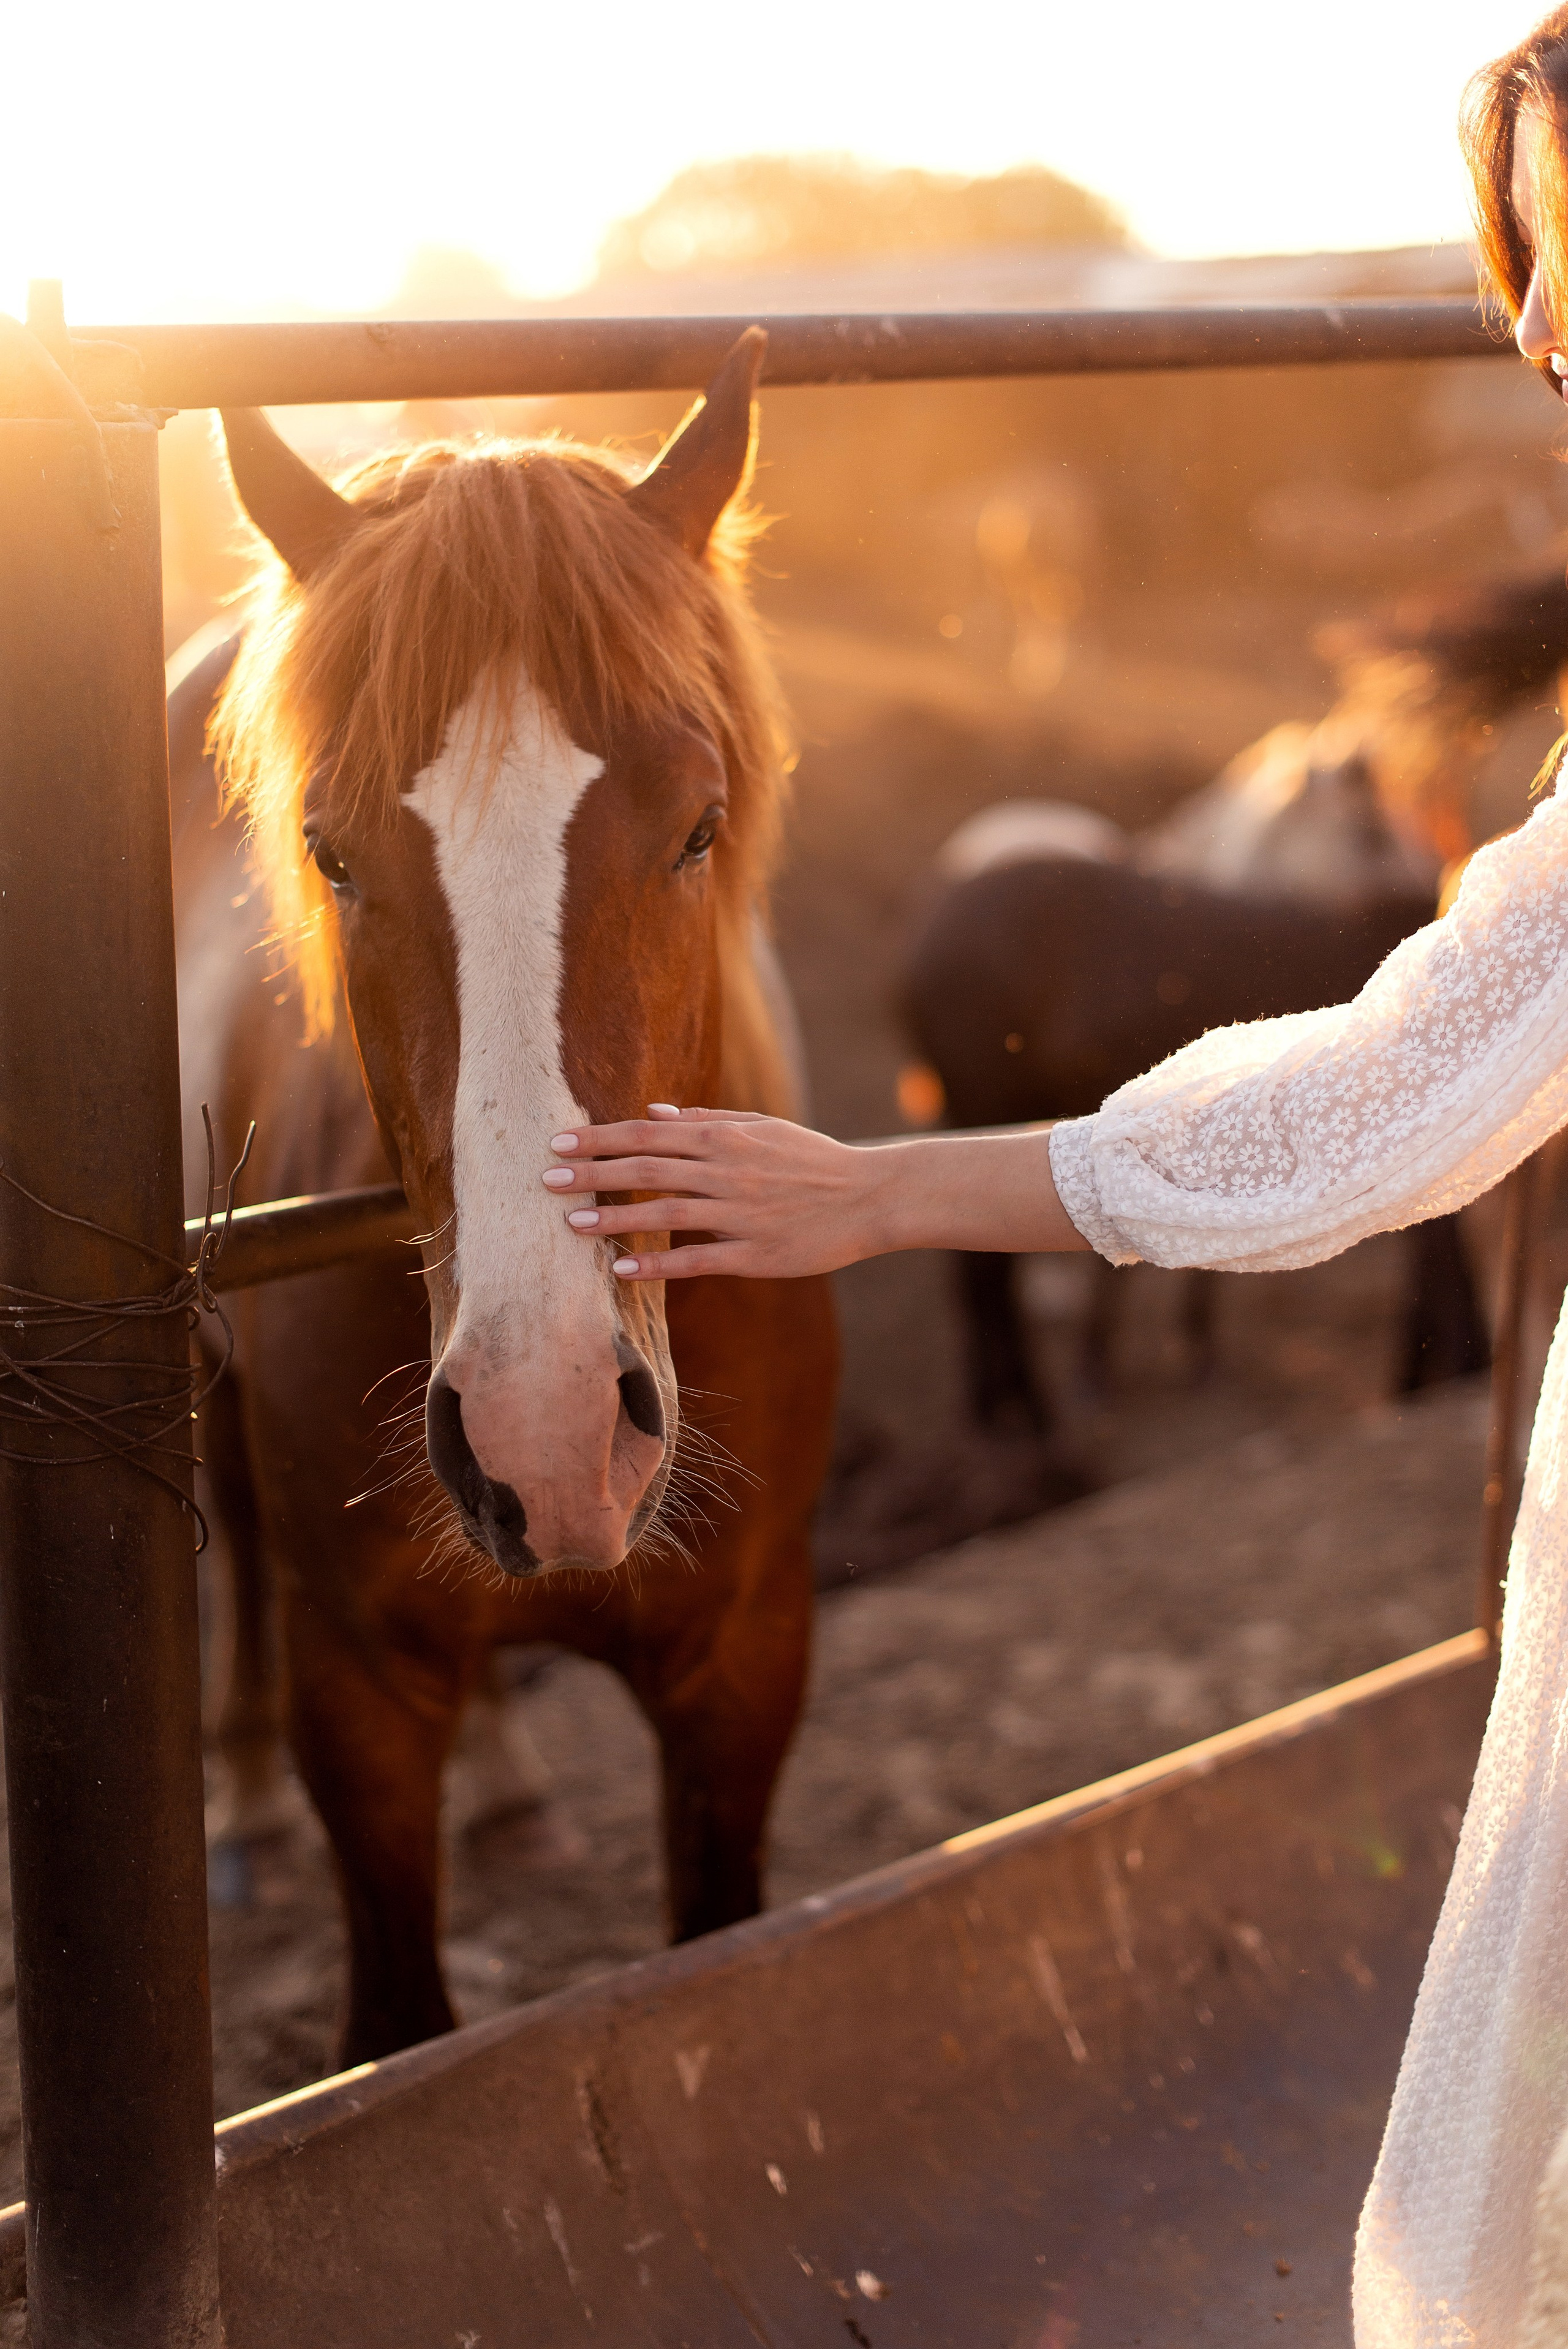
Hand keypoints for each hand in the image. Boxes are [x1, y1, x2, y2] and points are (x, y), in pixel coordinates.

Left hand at [540, 1103, 1089, 1282]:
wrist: (869, 1196)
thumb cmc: (811, 1159)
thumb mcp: (762, 1128)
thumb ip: (706, 1121)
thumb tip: (653, 1114)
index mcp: (726, 1137)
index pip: (648, 1134)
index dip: (601, 1138)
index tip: (559, 1142)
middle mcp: (727, 1171)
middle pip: (646, 1170)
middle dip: (593, 1172)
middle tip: (546, 1180)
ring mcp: (740, 1214)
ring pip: (665, 1213)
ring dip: (615, 1218)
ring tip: (572, 1224)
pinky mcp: (755, 1254)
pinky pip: (698, 1259)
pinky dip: (659, 1263)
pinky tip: (623, 1270)